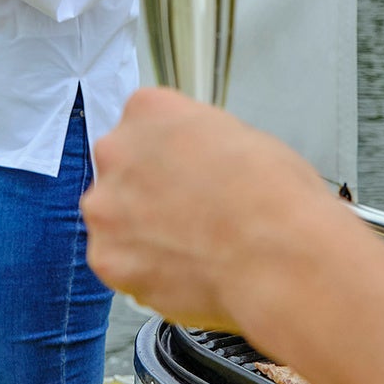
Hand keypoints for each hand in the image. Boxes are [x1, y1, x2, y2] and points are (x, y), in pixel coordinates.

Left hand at [82, 88, 337, 331]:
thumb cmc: (276, 198)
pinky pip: (120, 264)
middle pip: (122, 170)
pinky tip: (181, 274)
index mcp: (150, 109)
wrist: (277, 260)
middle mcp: (116, 150)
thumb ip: (202, 143)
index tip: (186, 173)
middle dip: (148, 191)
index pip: (144, 125)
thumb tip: (200, 163)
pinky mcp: (107, 258)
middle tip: (187, 214)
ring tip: (188, 251)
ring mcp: (106, 206)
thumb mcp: (245, 138)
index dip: (170, 155)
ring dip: (140, 232)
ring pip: (114, 219)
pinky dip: (143, 272)